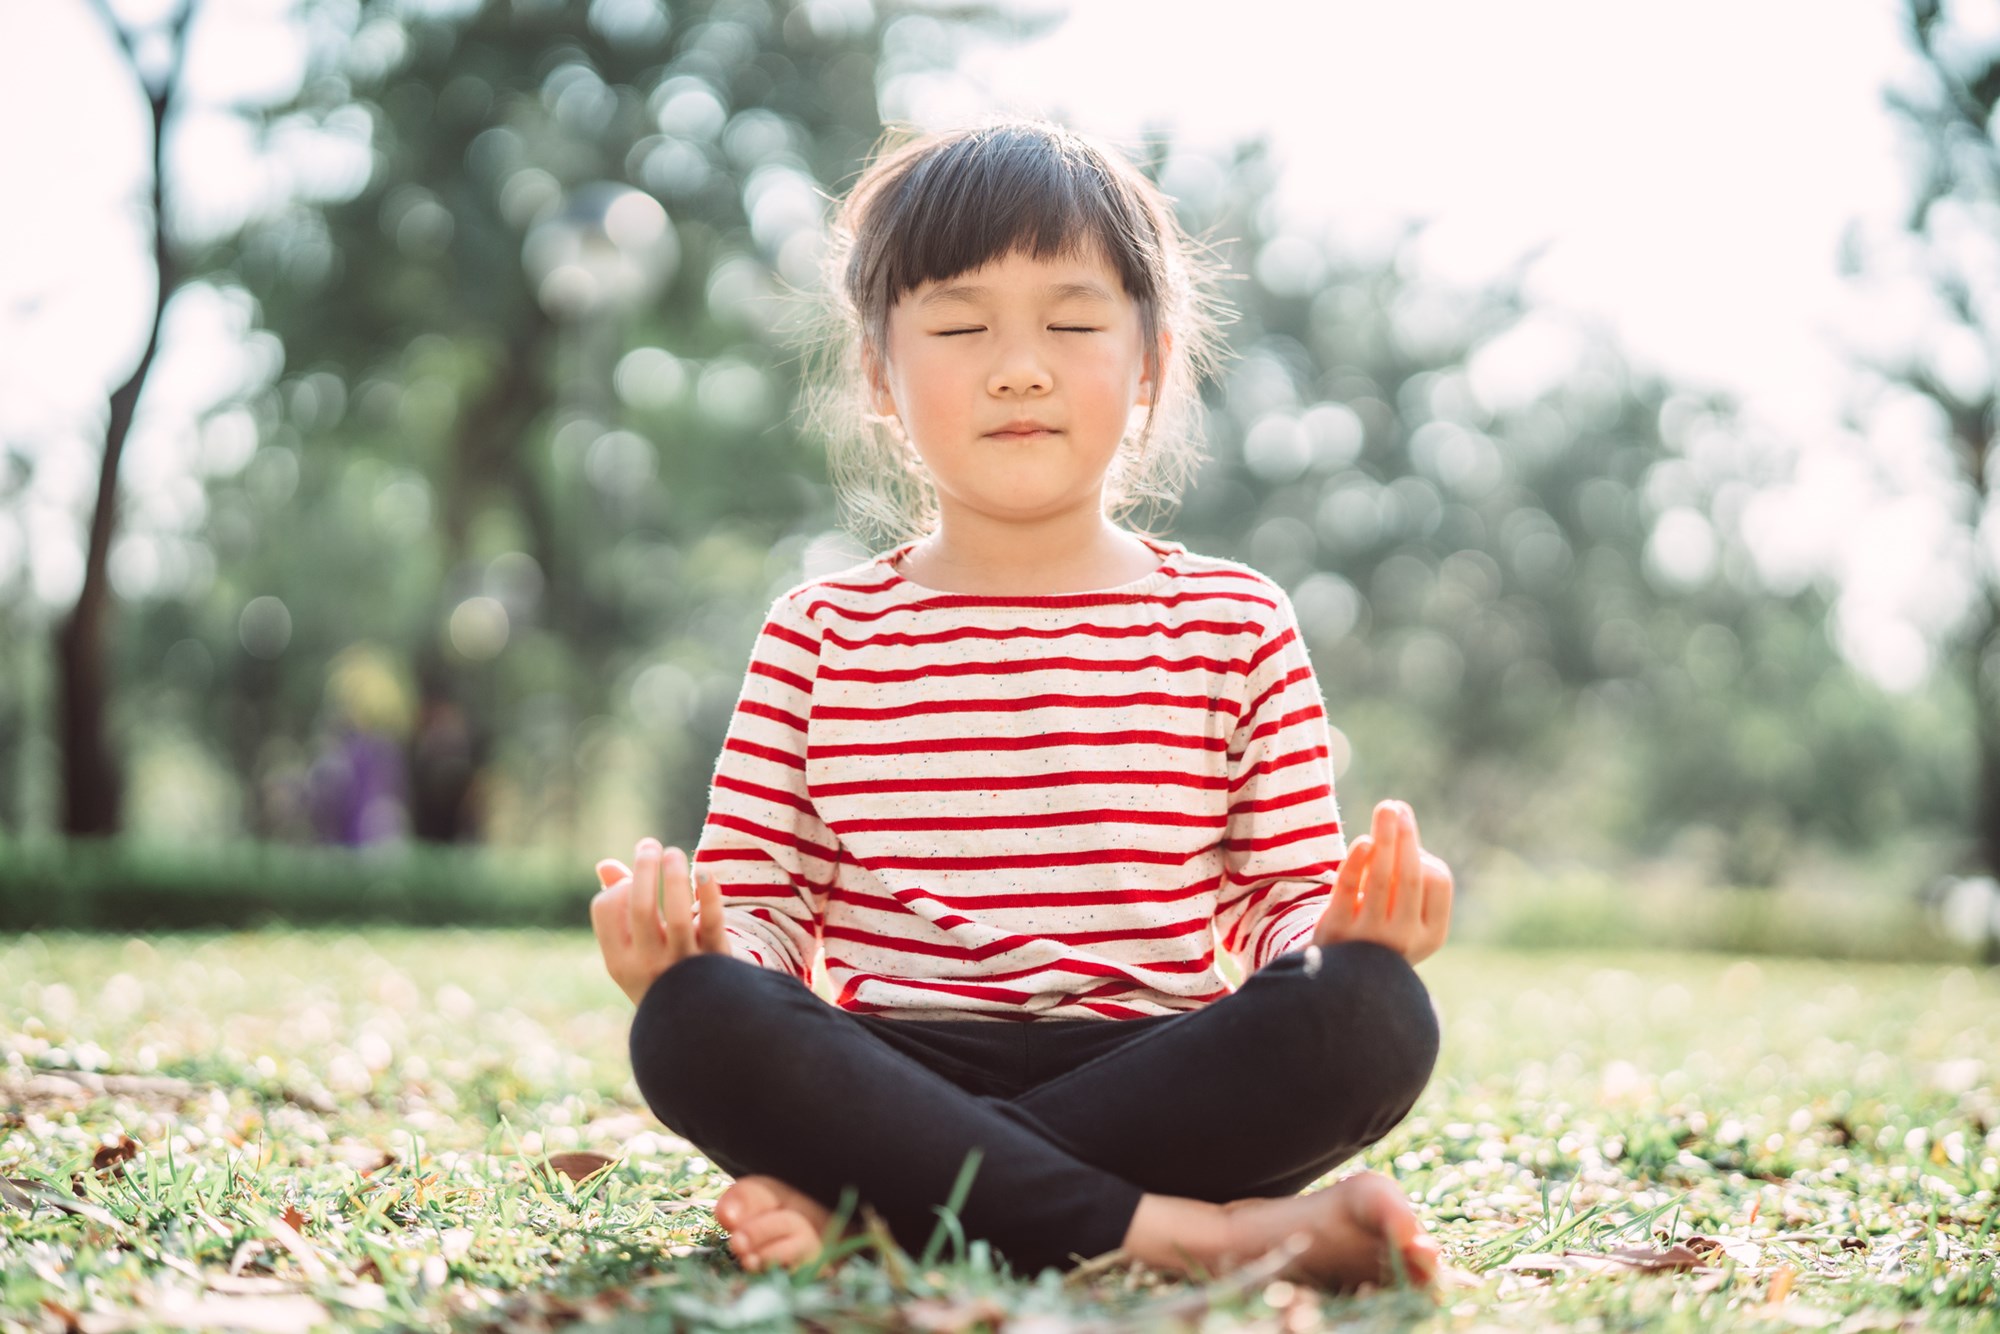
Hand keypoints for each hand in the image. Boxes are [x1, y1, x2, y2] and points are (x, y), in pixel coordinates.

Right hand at [590, 838, 733, 1005]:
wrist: (697, 1023)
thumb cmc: (659, 975)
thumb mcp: (631, 951)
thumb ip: (618, 908)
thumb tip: (604, 865)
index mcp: (618, 961)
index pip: (606, 910)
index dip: (617, 885)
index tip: (631, 876)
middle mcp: (647, 965)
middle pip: (640, 906)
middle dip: (644, 868)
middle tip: (651, 846)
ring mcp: (682, 966)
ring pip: (678, 915)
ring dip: (675, 876)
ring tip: (674, 853)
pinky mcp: (716, 961)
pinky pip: (713, 924)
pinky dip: (710, 896)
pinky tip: (704, 873)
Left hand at [1311, 799, 1452, 964]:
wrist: (1339, 977)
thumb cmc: (1378, 931)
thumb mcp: (1405, 913)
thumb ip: (1406, 869)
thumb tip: (1400, 813)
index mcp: (1431, 934)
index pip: (1438, 881)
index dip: (1424, 855)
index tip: (1407, 842)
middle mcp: (1405, 938)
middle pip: (1411, 875)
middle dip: (1406, 836)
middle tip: (1396, 808)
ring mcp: (1371, 936)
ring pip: (1381, 877)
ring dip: (1385, 837)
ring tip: (1385, 808)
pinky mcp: (1338, 929)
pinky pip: (1349, 886)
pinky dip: (1357, 860)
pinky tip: (1364, 841)